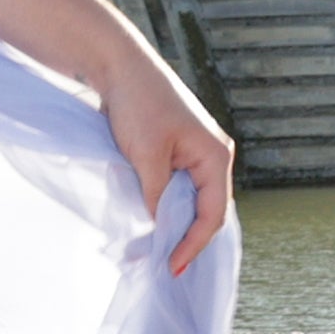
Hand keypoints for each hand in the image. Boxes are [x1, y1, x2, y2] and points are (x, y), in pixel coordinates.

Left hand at [100, 52, 237, 270]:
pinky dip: (163, 206)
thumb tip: (155, 231)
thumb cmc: (138, 105)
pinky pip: (176, 187)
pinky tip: (148, 223)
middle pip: (206, 209)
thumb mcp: (146, 156)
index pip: (213, 213)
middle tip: (163, 266)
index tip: (171, 267)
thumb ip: (154, 196)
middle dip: (185, 237)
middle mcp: (212, 155)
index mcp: (216, 156)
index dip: (193, 244)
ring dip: (173, 223)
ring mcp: (195, 152)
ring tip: (154, 251)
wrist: (118, 66)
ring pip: (190, 199)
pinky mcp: (176, 150)